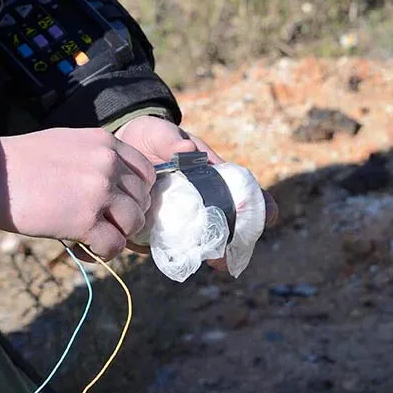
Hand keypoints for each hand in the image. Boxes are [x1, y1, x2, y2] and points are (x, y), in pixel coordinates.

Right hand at [0, 128, 155, 261]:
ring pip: (133, 223)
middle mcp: (108, 163)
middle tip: (106, 225)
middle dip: (127, 217)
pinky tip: (84, 247)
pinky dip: (102, 252)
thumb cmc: (18, 161)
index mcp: (105, 142)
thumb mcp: (66, 144)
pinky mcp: (84, 219)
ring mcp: (99, 191)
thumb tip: (110, 188)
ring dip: (117, 235)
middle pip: (143, 200)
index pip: (146, 172)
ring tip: (94, 237)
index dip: (136, 193)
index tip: (120, 205)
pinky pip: (113, 245)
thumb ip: (94, 159)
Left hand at [114, 116, 278, 263]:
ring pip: (193, 243)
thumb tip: (185, 150)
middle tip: (225, 257)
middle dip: (227, 247)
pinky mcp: (150, 226)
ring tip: (202, 259)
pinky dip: (161, 251)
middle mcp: (198, 204)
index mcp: (212, 181)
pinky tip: (160, 251)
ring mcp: (175, 217)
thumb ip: (173, 141)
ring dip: (198, 254)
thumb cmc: (152, 137)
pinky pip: (158, 244)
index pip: (243, 197)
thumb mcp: (163, 133)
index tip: (270, 215)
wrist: (123, 143)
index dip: (261, 208)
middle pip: (222, 229)